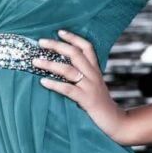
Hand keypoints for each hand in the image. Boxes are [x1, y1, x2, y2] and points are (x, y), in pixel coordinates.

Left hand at [33, 29, 130, 144]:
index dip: (73, 38)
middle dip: (57, 45)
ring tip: (35, 61)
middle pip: (75, 53)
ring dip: (50, 63)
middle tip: (41, 42)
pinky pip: (68, 89)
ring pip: (69, 70)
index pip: (87, 47)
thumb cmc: (100, 104)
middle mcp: (93, 75)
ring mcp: (90, 87)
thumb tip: (62, 67)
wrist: (115, 121)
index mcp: (95, 70)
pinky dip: (54, 84)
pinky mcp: (86, 100)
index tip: (59, 31)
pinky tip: (43, 81)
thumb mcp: (93, 85)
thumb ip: (83, 75)